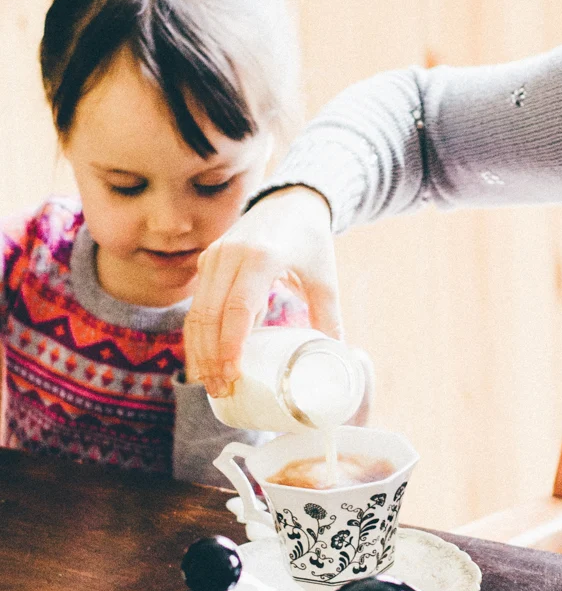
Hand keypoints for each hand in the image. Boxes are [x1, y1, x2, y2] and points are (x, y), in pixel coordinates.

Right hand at [185, 187, 340, 397]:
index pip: (238, 309)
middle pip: (209, 315)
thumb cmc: (311, 241)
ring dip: (199, 351)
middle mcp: (230, 255)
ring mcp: (214, 256)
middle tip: (221, 390)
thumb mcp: (325, 279)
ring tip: (210, 383)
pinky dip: (197, 334)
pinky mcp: (207, 261)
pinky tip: (203, 359)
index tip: (233, 376)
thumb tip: (336, 358)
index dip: (231, 347)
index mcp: (262, 257)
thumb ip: (329, 318)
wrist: (291, 200)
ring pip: (196, 312)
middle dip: (211, 358)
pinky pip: (196, 303)